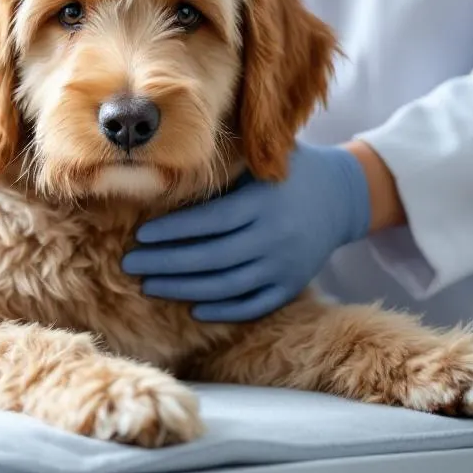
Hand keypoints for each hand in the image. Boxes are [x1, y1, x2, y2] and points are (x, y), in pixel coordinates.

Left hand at [122, 143, 371, 321]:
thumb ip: (220, 170)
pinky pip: (254, 305)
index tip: (139, 236)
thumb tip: (162, 171)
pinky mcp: (292, 285)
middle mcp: (275, 236)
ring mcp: (285, 265)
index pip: (208, 222)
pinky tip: (193, 308)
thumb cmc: (284, 173)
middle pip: (210, 258)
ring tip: (149, 286)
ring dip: (183, 289)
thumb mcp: (258, 162)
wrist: (343, 196)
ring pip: (226, 285)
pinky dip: (223, 310)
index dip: (170, 232)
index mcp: (262, 202)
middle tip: (129, 264)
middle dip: (164, 264)